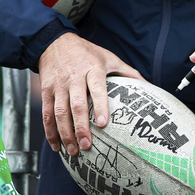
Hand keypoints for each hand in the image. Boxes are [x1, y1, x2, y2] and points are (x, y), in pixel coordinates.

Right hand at [38, 32, 142, 155]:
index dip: (100, 106)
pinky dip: (50, 132)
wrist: (54, 43)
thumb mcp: (108, 57)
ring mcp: (58, 85)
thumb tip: (149, 86)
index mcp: (92, 69)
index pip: (97, 88)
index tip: (104, 124)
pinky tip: (57, 146)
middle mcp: (74, 78)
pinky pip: (47, 114)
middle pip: (76, 105)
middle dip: (81, 127)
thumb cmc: (86, 53)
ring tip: (74, 150)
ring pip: (59, 112)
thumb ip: (127, 71)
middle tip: (87, 145)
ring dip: (65, 134)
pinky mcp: (46, 91)